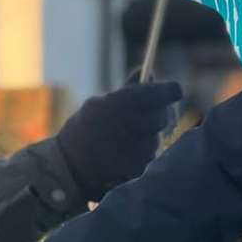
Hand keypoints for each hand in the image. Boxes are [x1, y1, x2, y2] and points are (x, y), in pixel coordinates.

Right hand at [56, 80, 183, 201]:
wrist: (69, 167)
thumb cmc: (82, 130)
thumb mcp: (99, 103)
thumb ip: (128, 89)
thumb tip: (148, 74)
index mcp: (126, 102)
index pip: (165, 92)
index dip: (170, 90)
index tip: (172, 90)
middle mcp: (138, 123)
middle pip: (164, 114)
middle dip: (159, 112)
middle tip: (147, 114)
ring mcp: (142, 147)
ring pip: (158, 135)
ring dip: (149, 134)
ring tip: (126, 137)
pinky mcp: (143, 166)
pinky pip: (151, 154)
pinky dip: (142, 151)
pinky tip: (125, 153)